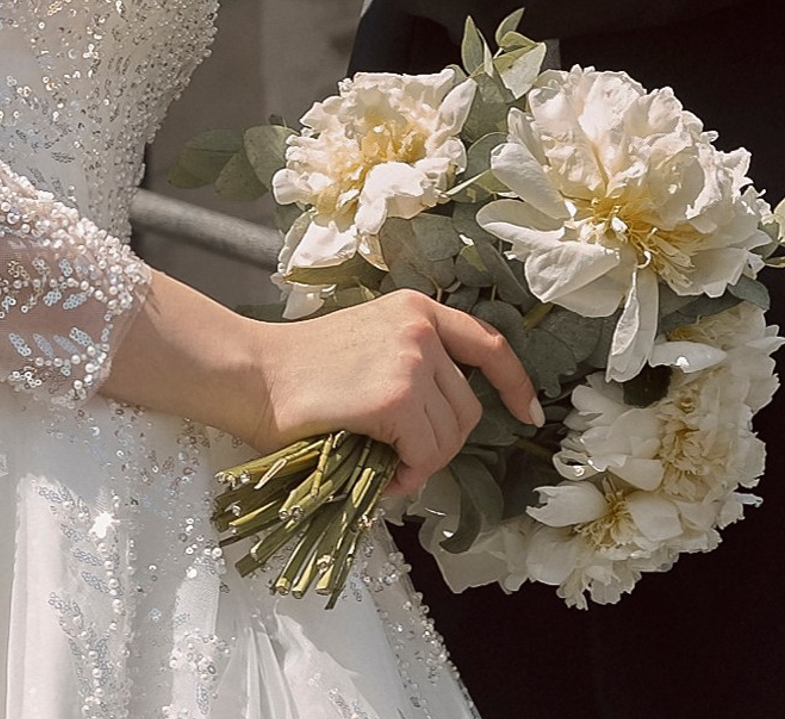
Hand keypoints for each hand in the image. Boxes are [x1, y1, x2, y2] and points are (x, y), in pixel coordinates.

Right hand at [252, 293, 542, 498]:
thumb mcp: (369, 343)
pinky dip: (409, 475)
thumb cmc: (302, 369)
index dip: (515, 383)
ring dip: (423, 462)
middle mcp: (421, 328)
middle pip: (468, 407)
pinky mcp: (396, 398)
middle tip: (403, 458)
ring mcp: (411, 361)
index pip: (487, 344)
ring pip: (449, 436)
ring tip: (386, 464)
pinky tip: (382, 472)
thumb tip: (441, 418)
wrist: (256, 375)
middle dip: (443, 444)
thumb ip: (411, 363)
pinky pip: (425, 454)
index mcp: (416, 309)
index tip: (528, 412)